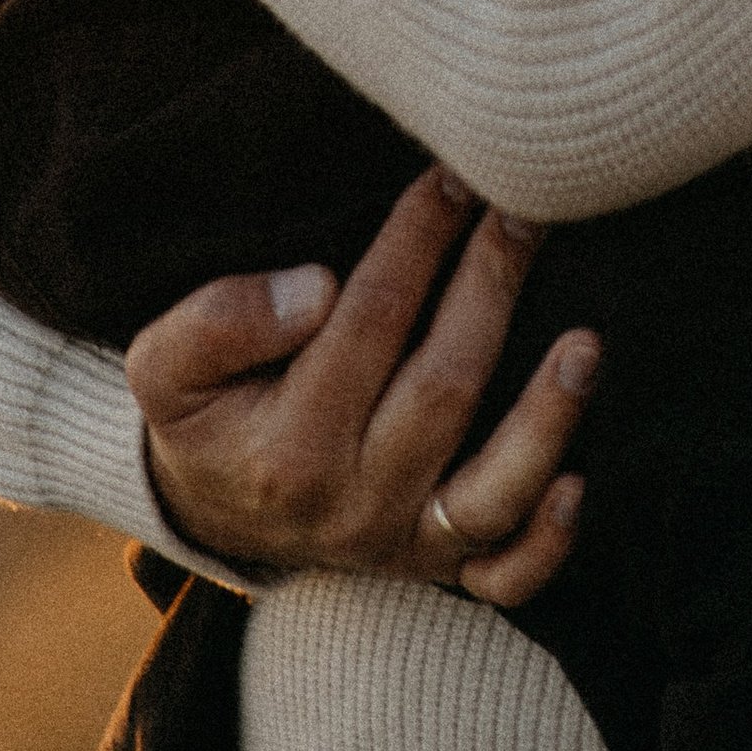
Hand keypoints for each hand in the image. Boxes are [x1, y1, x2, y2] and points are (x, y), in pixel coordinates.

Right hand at [132, 170, 596, 598]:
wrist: (214, 509)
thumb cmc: (205, 412)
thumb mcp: (164, 364)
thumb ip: (216, 322)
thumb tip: (316, 289)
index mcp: (286, 448)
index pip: (368, 321)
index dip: (416, 241)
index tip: (452, 175)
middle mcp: (352, 502)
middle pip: (442, 387)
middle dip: (489, 288)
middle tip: (525, 208)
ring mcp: (400, 540)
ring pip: (489, 492)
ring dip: (545, 418)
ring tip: (587, 345)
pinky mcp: (435, 564)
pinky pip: (502, 575)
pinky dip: (545, 542)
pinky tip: (579, 483)